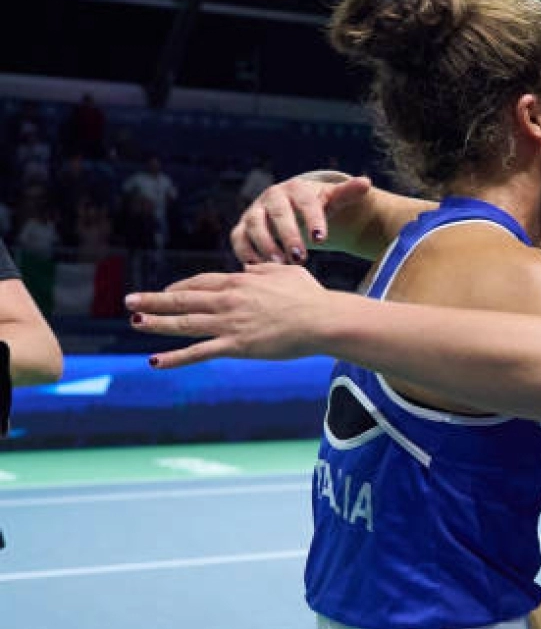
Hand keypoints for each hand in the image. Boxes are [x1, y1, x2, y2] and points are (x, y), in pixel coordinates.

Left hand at [126, 263, 331, 367]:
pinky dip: (175, 358)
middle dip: (153, 300)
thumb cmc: (311, 296)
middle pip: (182, 300)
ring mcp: (230, 323)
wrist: (322, 319)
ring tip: (135, 322)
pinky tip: (155, 361)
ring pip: (184, 323)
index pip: (200, 283)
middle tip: (129, 301)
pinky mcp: (236, 346)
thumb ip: (263, 269)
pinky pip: (199, 352)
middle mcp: (228, 300)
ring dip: (156, 323)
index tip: (165, 292)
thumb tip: (250, 267)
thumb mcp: (286, 271)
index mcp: (239, 281)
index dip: (179, 287)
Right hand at [230, 171, 371, 264]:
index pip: (305, 202)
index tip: (321, 239)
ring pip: (254, 225)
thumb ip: (348, 192)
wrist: (292, 207)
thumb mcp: (333, 199)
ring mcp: (255, 211)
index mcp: (297, 189)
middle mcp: (272, 197)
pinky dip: (245, 252)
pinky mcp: (242, 227)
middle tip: (301, 258)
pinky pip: (238, 238)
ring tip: (280, 264)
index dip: (313, 219)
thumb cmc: (317, 205)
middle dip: (288, 235)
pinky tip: (258, 268)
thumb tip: (366, 182)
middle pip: (278, 214)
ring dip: (265, 244)